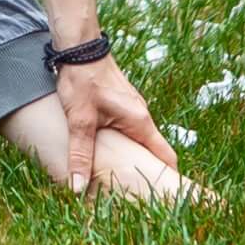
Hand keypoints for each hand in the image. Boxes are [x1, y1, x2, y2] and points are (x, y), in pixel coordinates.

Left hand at [56, 53, 211, 204]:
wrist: (78, 44)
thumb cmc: (83, 79)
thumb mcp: (80, 120)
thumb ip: (80, 154)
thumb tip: (78, 188)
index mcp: (140, 122)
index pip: (166, 157)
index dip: (167, 180)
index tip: (164, 199)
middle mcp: (142, 115)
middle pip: (154, 151)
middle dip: (147, 171)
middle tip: (139, 197)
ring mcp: (132, 107)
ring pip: (141, 139)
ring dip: (134, 156)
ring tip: (123, 179)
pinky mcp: (121, 101)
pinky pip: (130, 128)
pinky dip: (125, 142)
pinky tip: (110, 151)